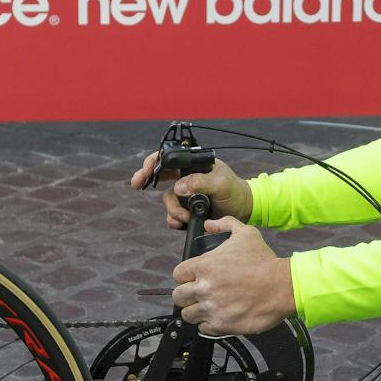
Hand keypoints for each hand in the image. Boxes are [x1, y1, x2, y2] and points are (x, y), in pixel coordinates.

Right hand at [130, 152, 254, 229]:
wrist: (244, 210)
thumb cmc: (235, 191)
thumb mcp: (222, 184)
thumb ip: (201, 182)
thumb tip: (178, 187)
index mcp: (194, 164)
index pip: (169, 157)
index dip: (154, 161)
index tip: (146, 171)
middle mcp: (186, 177)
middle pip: (159, 175)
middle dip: (145, 178)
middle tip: (137, 185)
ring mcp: (185, 194)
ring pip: (167, 200)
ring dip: (173, 210)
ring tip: (186, 217)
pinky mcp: (187, 210)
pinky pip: (173, 215)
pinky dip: (175, 220)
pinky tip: (183, 223)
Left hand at [171, 217, 294, 334]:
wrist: (283, 286)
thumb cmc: (265, 262)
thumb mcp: (246, 234)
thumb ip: (225, 224)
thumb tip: (210, 225)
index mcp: (204, 266)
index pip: (178, 274)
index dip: (186, 277)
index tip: (195, 279)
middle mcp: (203, 288)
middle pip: (178, 297)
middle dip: (188, 295)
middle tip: (201, 294)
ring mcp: (211, 308)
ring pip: (188, 315)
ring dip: (197, 311)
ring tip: (209, 307)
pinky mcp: (221, 325)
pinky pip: (203, 329)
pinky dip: (209, 325)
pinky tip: (219, 316)